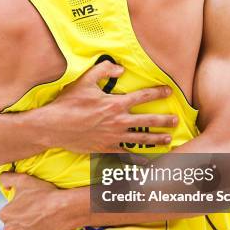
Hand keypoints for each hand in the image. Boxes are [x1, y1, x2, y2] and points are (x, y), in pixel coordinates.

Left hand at [0, 172, 74, 229]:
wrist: (63, 210)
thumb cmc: (45, 195)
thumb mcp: (24, 180)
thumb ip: (7, 178)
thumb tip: (2, 182)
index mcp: (5, 213)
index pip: (7, 215)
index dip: (18, 212)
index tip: (29, 211)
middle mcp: (7, 228)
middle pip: (11, 227)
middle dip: (20, 224)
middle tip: (34, 220)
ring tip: (36, 229)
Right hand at [43, 60, 177, 152]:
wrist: (54, 127)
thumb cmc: (68, 103)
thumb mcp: (84, 80)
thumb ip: (103, 70)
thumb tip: (120, 68)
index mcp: (115, 103)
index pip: (143, 96)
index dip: (158, 93)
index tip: (169, 92)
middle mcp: (118, 121)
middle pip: (147, 121)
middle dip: (164, 120)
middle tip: (176, 121)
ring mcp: (113, 137)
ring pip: (140, 139)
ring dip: (156, 139)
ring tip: (168, 139)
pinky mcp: (105, 148)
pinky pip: (125, 154)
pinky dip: (137, 158)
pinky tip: (147, 161)